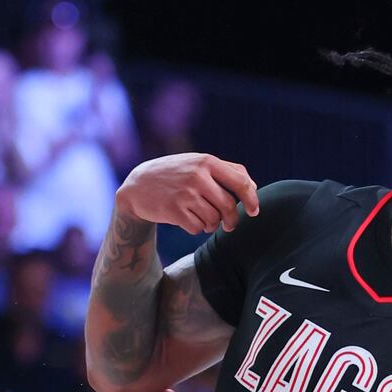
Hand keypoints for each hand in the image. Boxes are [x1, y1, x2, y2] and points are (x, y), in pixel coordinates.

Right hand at [116, 153, 258, 234]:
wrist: (138, 185)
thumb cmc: (175, 174)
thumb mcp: (197, 163)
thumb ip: (225, 171)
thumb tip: (253, 187)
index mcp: (207, 162)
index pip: (240, 181)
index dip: (251, 199)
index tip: (254, 211)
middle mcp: (197, 176)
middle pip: (228, 206)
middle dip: (231, 220)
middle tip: (228, 225)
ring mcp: (185, 193)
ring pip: (214, 219)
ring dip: (212, 225)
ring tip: (203, 220)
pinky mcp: (174, 210)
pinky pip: (197, 228)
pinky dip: (196, 229)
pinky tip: (188, 220)